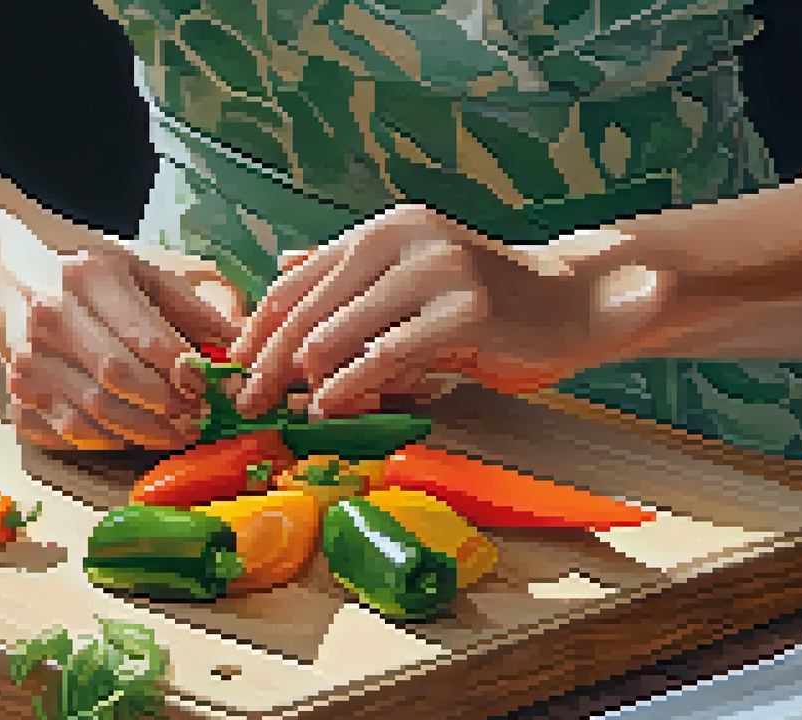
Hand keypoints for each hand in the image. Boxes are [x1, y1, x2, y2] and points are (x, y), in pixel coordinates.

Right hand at [6, 242, 242, 450]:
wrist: (5, 276)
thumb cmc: (85, 277)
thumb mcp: (138, 272)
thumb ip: (190, 309)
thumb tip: (240, 347)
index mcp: (89, 278)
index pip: (145, 338)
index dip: (185, 371)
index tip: (211, 387)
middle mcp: (51, 318)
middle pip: (119, 378)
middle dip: (168, 406)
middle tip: (198, 416)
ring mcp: (28, 361)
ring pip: (94, 414)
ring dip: (145, 432)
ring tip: (178, 432)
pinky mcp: (16, 395)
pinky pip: (70, 433)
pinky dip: (108, 439)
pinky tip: (133, 432)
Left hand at [229, 205, 679, 419]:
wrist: (568, 305)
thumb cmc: (481, 299)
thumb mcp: (407, 275)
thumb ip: (347, 272)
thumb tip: (279, 265)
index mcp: (382, 230)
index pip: (296, 283)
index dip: (257, 330)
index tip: (233, 370)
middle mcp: (403, 241)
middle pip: (306, 310)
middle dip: (268, 363)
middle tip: (246, 404)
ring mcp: (435, 273)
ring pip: (337, 333)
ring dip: (304, 380)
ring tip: (289, 408)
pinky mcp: (462, 314)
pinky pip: (384, 356)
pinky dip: (349, 386)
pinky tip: (332, 407)